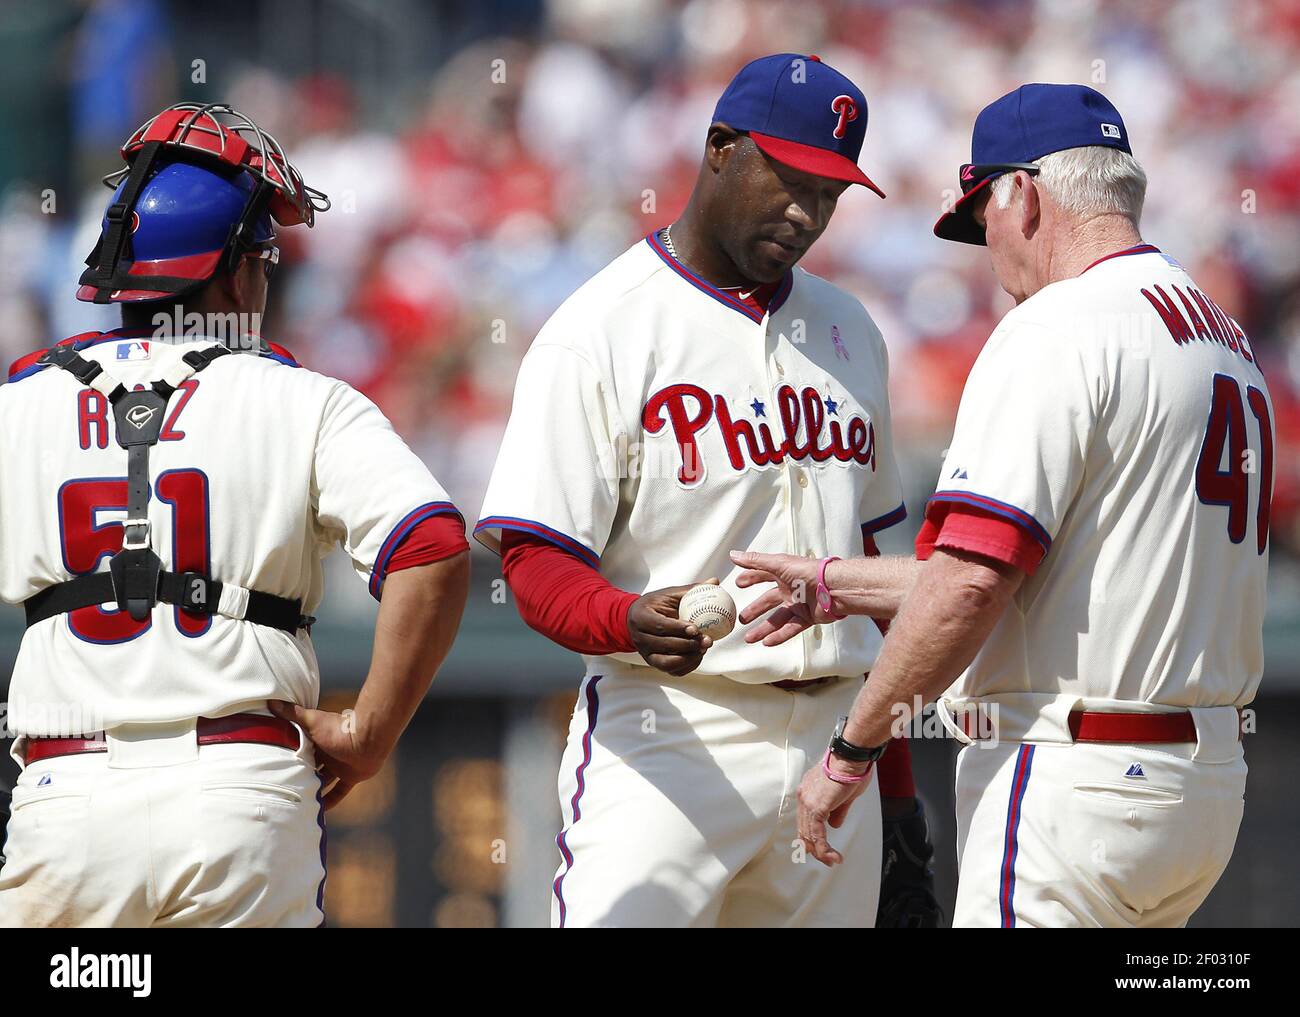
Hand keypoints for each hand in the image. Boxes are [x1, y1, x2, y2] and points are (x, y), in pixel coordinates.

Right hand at [268, 700, 387, 810]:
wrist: (366, 739)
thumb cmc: (338, 728)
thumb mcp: (311, 721)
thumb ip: (292, 713)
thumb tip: (271, 701)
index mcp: (317, 741)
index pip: (299, 751)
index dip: (288, 759)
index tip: (273, 769)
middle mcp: (327, 754)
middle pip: (310, 768)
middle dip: (299, 776)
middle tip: (282, 790)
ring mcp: (339, 766)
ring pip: (323, 781)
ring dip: (313, 790)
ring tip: (296, 803)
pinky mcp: (350, 777)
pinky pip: (339, 792)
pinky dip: (331, 801)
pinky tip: (320, 812)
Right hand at [627, 581, 715, 675]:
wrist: (635, 620)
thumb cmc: (655, 605)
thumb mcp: (669, 595)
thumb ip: (691, 590)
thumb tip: (715, 582)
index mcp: (641, 617)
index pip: (659, 625)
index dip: (678, 628)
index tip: (696, 628)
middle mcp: (640, 638)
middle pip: (665, 645)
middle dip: (688, 645)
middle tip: (707, 641)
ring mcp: (645, 653)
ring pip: (667, 662)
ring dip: (689, 657)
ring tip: (704, 648)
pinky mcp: (652, 663)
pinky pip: (670, 670)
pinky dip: (686, 666)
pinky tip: (698, 656)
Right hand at [730, 550, 838, 645]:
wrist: (834, 588)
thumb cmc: (809, 572)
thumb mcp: (778, 564)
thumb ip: (756, 561)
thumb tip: (734, 555)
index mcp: (784, 574)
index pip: (763, 575)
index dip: (750, 578)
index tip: (738, 584)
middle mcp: (790, 589)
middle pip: (768, 601)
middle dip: (754, 610)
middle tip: (741, 618)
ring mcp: (799, 604)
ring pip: (777, 619)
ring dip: (763, 629)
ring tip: (749, 638)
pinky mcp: (807, 617)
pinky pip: (790, 628)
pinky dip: (779, 636)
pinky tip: (767, 642)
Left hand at [796, 756, 871, 866]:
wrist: (851, 757)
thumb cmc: (851, 769)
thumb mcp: (844, 795)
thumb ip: (837, 811)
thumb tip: (835, 825)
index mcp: (808, 792)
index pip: (805, 820)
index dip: (812, 837)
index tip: (822, 848)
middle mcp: (803, 797)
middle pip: (804, 830)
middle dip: (816, 848)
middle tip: (828, 859)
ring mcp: (808, 802)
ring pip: (809, 835)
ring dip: (821, 852)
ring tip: (833, 861)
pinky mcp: (817, 807)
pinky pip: (817, 834)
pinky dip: (824, 848)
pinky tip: (833, 856)